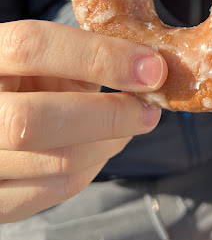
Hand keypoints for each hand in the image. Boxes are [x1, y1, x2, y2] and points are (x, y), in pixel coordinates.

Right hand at [0, 20, 166, 223]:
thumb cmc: (32, 79)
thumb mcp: (50, 57)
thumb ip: (86, 57)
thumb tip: (148, 68)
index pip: (31, 46)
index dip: (99, 56)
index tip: (152, 68)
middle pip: (33, 120)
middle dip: (107, 116)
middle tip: (149, 110)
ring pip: (50, 163)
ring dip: (107, 145)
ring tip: (129, 126)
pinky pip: (49, 193)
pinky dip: (91, 169)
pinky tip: (103, 148)